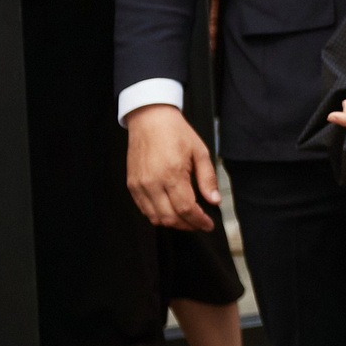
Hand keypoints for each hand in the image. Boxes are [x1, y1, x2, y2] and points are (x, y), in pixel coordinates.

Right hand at [126, 103, 219, 230]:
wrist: (150, 120)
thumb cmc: (176, 133)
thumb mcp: (200, 152)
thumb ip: (207, 179)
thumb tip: (214, 201)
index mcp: (172, 174)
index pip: (186, 209)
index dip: (199, 221)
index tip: (208, 225)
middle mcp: (153, 183)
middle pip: (169, 218)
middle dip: (187, 225)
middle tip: (199, 224)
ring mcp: (139, 185)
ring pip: (155, 217)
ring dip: (172, 223)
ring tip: (187, 219)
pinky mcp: (131, 185)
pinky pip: (144, 209)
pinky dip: (157, 215)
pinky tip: (170, 210)